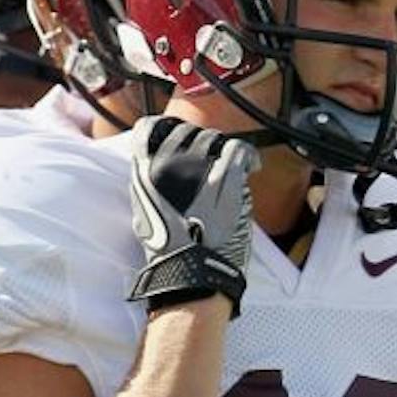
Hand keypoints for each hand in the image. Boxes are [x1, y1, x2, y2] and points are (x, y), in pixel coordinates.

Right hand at [125, 116, 256, 310]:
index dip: (169, 128)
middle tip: (214, 158)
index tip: (183, 137)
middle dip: (202, 142)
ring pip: (213, 138)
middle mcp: (167, 164)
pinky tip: (253, 164)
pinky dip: (248, 155)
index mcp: (144, 172)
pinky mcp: (224, 181)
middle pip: (188, 132)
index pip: (150, 127)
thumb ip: (149, 186)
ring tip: (233, 162)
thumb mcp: (143, 211)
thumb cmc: (168, 248)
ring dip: (225, 149)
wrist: (189, 268)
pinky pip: (238, 151)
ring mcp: (196, 170)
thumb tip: (156, 169)